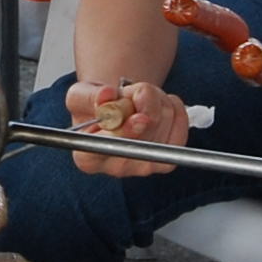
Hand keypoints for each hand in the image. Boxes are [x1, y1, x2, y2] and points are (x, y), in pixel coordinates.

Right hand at [63, 76, 189, 175]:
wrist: (116, 113)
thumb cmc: (95, 107)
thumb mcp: (80, 95)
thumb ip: (89, 96)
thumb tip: (107, 95)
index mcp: (88, 156)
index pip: (107, 149)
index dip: (126, 132)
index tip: (139, 117)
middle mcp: (116, 167)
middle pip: (144, 128)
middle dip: (141, 98)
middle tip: (130, 94)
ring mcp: (144, 167)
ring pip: (163, 118)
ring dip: (155, 98)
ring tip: (140, 100)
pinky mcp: (167, 161)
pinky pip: (181, 124)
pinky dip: (174, 106)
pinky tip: (159, 105)